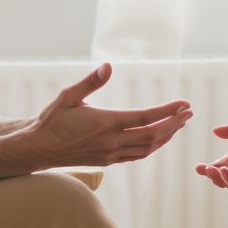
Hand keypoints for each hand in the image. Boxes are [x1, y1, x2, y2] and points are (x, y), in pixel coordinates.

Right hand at [23, 62, 192, 167]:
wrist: (38, 148)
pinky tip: (158, 138)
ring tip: (178, 125)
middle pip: (152, 135)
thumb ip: (90, 82)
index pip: (145, 118)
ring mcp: (110, 154)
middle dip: (174, 124)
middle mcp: (111, 141)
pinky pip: (136, 156)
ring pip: (147, 149)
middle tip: (189, 114)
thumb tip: (108, 65)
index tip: (184, 104)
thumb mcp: (68, 96)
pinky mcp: (107, 161)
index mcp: (105, 123)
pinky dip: (152, 147)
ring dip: (166, 137)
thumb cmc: (52, 119)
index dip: (168, 111)